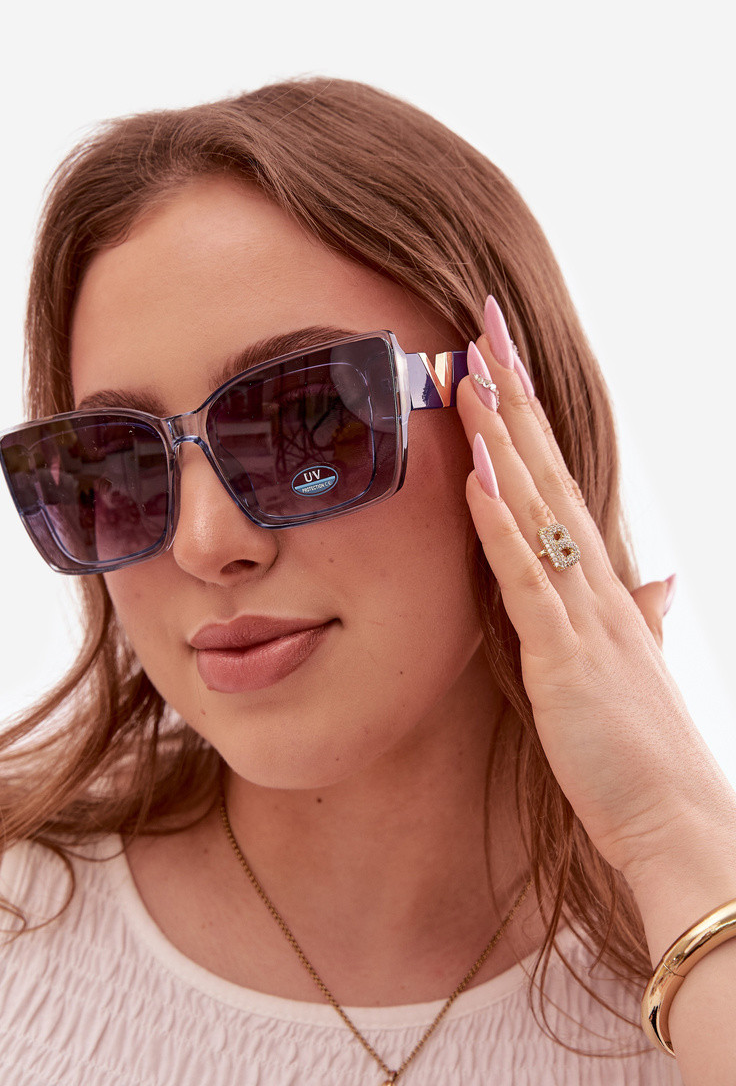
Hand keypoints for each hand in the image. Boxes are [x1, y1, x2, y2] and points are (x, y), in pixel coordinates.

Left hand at [457, 296, 732, 888]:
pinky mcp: (564, 658)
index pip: (557, 480)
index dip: (528, 417)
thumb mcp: (634, 670)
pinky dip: (500, 526)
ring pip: (535, 508)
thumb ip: (639, 618)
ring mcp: (581, 615)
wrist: (677, 823)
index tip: (500, 357)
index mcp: (599, 585)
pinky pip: (526, 580)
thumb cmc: (644, 751)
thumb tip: (657, 581)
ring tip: (471, 369)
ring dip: (501, 438)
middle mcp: (593, 583)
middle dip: (513, 396)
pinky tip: (478, 476)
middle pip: (547, 470)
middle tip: (483, 324)